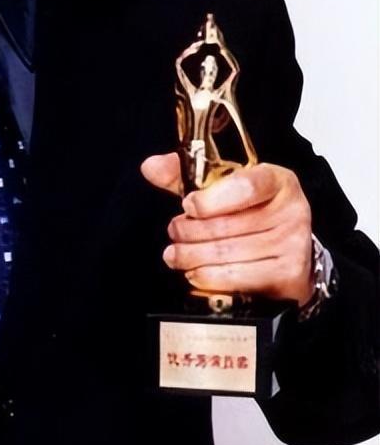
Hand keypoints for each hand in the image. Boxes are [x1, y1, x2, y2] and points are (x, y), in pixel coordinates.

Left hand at [140, 154, 315, 305]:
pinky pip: (236, 277)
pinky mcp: (288, 275)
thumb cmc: (253, 212)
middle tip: (174, 231)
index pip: (246, 185)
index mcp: (276, 180)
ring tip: (177, 254)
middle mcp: (291, 210)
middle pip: (227, 224)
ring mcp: (292, 244)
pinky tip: (195, 272)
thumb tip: (152, 167)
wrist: (287, 249)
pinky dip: (207, 277)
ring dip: (191, 256)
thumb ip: (185, 174)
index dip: (211, 198)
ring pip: (226, 253)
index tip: (188, 204)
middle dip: (189, 230)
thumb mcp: (222, 186)